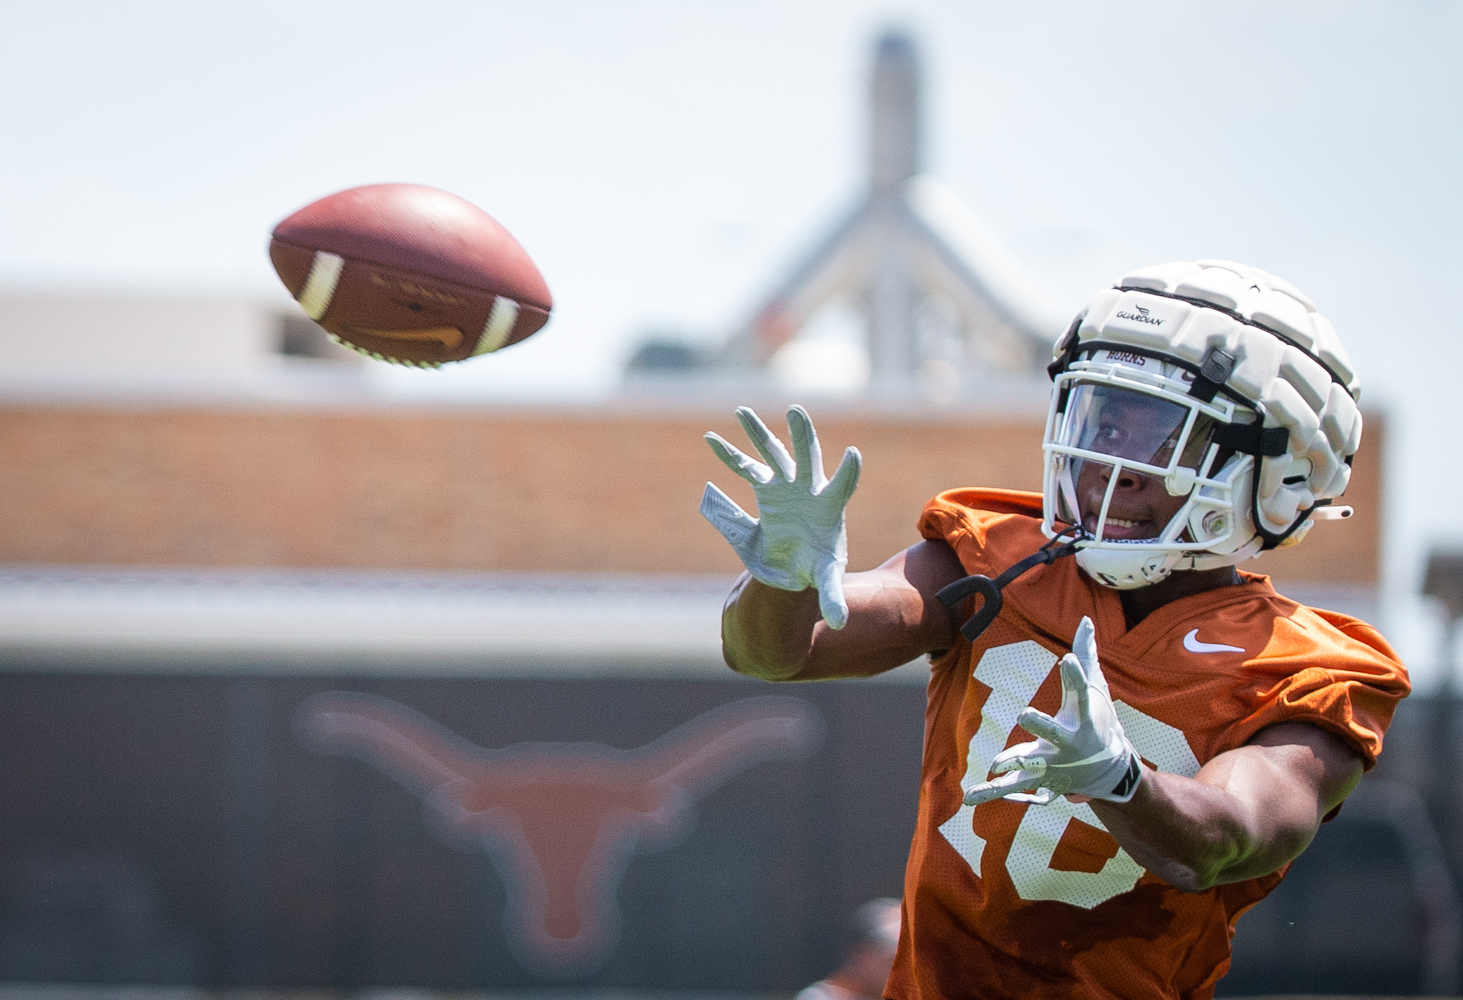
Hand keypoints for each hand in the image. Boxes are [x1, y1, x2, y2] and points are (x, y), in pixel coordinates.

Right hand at [700, 405, 860, 628]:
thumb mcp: (825, 580)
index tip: (852, 452)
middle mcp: (809, 488)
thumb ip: (832, 596)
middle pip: (807, 456)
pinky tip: (711, 438)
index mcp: (830, 507)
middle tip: (796, 411)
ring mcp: (786, 485)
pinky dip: (728, 455)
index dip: (848, 471)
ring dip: (758, 433)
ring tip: (742, 410)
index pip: (842, 485)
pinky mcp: (766, 489)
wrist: (797, 562)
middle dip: (802, 435)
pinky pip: (745, 468)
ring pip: (773, 453)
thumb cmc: (818, 566)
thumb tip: (840, 623)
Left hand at [964, 616, 1141, 805]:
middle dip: (1041, 725)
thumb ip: (1086, 655)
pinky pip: (1013, 789)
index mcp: (1083, 717)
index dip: (1075, 676)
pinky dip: (991, 793)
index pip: (1081, 693)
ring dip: (1012, 764)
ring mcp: (1053, 764)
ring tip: (994, 763)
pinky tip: (968, 798)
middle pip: (1054, 733)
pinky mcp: (1039, 779)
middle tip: (1025, 714)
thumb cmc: (1100, 721)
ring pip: (1031, 766)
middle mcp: (1068, 743)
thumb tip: (1085, 620)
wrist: (1110, 772)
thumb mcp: (1097, 688)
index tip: (1067, 659)